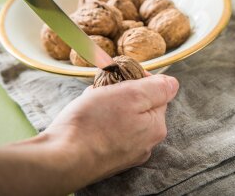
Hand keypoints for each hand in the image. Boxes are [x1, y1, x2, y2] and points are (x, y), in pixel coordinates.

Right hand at [46, 74, 178, 180]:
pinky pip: (111, 131)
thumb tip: (172, 83)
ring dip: (111, 105)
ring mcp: (128, 153)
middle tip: (103, 88)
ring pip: (124, 117)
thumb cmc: (94, 124)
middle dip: (123, 93)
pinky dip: (102, 121)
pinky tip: (88, 118)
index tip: (121, 75)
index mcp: (156, 127)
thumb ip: (157, 88)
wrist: (61, 159)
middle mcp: (146, 143)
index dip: (140, 79)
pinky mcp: (109, 158)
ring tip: (92, 101)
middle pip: (140, 106)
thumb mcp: (130, 95)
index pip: (158, 93)